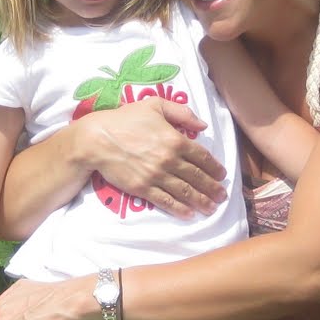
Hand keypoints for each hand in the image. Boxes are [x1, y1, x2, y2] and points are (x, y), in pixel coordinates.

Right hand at [85, 97, 227, 218]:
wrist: (97, 139)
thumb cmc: (125, 118)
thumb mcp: (155, 104)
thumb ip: (181, 112)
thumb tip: (202, 125)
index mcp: (175, 139)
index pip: (202, 156)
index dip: (214, 167)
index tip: (222, 174)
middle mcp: (169, 159)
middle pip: (197, 177)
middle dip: (212, 188)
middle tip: (222, 195)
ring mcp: (156, 176)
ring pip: (185, 191)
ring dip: (201, 201)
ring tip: (212, 208)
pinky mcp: (143, 188)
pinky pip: (166, 201)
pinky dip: (180, 209)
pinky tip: (190, 214)